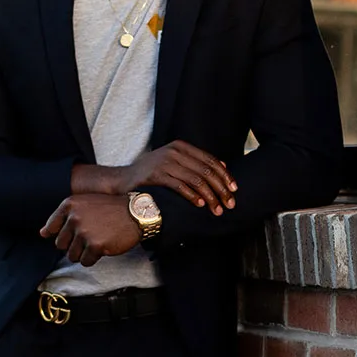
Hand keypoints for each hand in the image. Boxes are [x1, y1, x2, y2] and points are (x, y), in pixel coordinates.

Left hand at [41, 194, 141, 264]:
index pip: (51, 228)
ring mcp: (84, 232)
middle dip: (74, 245)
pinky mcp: (95, 245)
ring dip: (84, 253)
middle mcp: (74, 217)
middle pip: (60, 245)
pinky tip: (104, 246)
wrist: (137, 213)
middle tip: (90, 237)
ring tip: (97, 241)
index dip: (62, 234)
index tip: (73, 234)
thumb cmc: (112, 209)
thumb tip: (42, 234)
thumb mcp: (86, 204)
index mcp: (70, 205)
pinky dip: (93, 258)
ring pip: (72, 255)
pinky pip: (85, 262)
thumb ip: (64, 217)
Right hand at [73, 142, 236, 215]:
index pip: (210, 160)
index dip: (225, 175)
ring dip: (210, 197)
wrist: (123, 180)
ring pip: (196, 180)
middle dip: (221, 189)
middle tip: (230, 203)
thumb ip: (194, 163)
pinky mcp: (156, 175)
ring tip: (217, 209)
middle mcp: (174, 152)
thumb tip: (222, 166)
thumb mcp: (173, 163)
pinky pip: (181, 186)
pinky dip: (193, 196)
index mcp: (181, 147)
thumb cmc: (151, 175)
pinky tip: (201, 205)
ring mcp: (165, 162)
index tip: (234, 189)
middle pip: (206, 171)